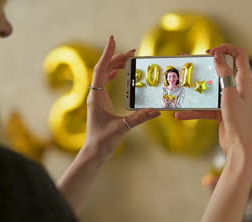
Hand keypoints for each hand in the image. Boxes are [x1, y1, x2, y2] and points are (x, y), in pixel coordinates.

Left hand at [85, 36, 160, 155]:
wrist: (94, 152)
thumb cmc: (104, 141)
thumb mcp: (124, 128)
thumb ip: (140, 118)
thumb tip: (157, 110)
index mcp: (96, 97)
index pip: (101, 69)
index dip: (108, 54)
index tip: (113, 39)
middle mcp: (94, 94)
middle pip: (104, 68)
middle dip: (116, 57)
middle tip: (132, 51)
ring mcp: (96, 98)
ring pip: (104, 74)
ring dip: (115, 64)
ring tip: (128, 58)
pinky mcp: (100, 102)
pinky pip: (104, 82)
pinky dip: (112, 73)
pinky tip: (119, 72)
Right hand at [174, 44, 251, 159]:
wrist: (240, 148)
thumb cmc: (238, 120)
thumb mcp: (229, 94)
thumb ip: (224, 73)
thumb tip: (217, 54)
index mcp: (243, 80)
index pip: (239, 55)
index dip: (226, 49)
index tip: (210, 52)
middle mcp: (237, 88)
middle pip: (221, 70)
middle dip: (204, 66)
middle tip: (188, 63)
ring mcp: (228, 101)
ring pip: (210, 89)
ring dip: (195, 89)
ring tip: (179, 85)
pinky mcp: (221, 113)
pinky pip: (205, 108)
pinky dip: (194, 110)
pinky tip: (180, 114)